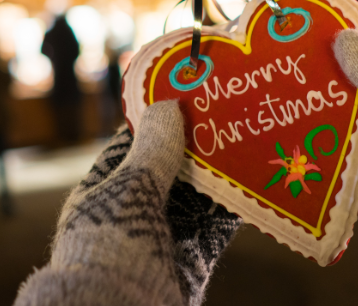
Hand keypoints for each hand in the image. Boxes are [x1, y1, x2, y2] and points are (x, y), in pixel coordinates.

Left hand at [15, 101, 241, 305]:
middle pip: (168, 170)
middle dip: (196, 147)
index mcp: (102, 191)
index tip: (188, 96)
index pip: (132, 145)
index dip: (158, 121)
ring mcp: (160, 238)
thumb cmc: (113, 245)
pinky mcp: (188, 261)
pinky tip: (254, 185)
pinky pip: (214, 227)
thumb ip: (154, 148)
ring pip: (195, 198)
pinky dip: (232, 208)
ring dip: (219, 175)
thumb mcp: (132, 188)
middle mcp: (130, 213)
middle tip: (228, 115)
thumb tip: (168, 103)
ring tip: (248, 141)